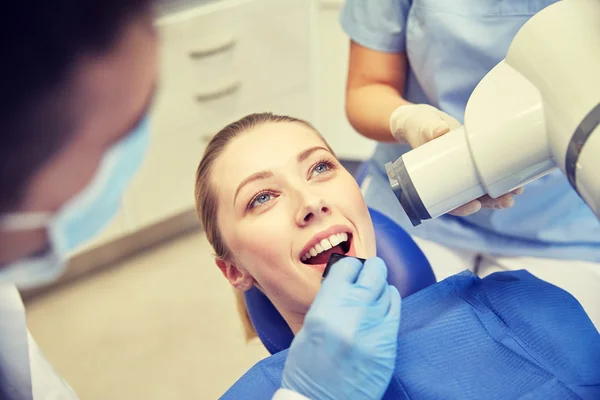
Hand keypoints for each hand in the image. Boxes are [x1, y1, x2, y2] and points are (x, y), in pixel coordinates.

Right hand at [281, 257, 400, 399]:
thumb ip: (328, 301)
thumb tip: (345, 281)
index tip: (349, 269)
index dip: (348, 266)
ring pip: (387, 289)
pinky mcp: (388, 344)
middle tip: (366, 273)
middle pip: (374, 272)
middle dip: (370, 270)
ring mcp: (374, 330)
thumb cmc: (308, 370)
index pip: (347, 267)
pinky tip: (382, 306)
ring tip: (371, 294)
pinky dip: (389, 303)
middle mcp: (353, 315)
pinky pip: (396, 310)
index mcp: (326, 309)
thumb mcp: (308, 328)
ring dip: (379, 288)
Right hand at [389, 104, 523, 215]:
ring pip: (481, 189)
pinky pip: (487, 173)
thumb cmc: (418, 126)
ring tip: (517, 190)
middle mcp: (450, 180)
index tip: (475, 206)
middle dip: (489, 201)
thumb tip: (440, 132)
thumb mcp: (421, 127)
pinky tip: (516, 177)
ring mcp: (463, 171)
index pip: (446, 202)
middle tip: (507, 199)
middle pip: (469, 198)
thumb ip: (428, 129)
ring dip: (499, 193)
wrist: (425, 120)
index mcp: (434, 182)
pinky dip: (500, 176)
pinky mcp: (474, 160)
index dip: (461, 208)